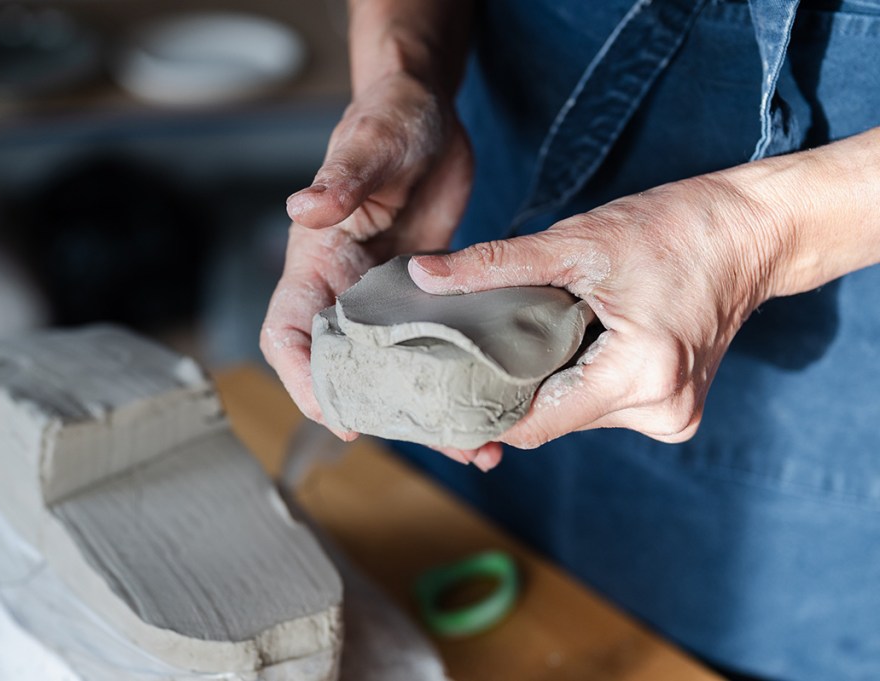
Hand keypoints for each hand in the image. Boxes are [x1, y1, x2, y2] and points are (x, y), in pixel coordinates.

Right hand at [261, 70, 471, 431]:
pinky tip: (491, 396)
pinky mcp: (424, 294)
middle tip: (436, 442)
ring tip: (477, 445)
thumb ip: (340, 179)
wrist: (428, 112)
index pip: (288, 334)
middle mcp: (346, 288)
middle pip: (349, 369)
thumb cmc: (389, 119)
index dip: (304, 380)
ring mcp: (386, 296)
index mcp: (318, 261)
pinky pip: (435, 346)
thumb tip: (302, 207)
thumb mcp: (370, 147)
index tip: (340, 416)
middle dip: (384, 414)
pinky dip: (456, 376)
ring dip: (430, 409)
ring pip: (396, 369)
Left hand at [408, 171, 786, 469]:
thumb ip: (495, 266)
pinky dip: (574, 382)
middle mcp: (661, 412)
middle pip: (552, 421)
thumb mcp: (576, 242)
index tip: (439, 398)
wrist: (753, 232)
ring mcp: (673, 417)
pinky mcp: (673, 410)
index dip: (482, 414)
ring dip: (542, 385)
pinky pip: (600, 406)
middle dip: (507, 392)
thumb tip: (424, 277)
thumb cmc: (673, 229)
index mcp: (641, 377)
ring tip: (515, 343)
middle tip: (462, 360)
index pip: (536, 423)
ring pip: (574, 415)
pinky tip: (560, 347)